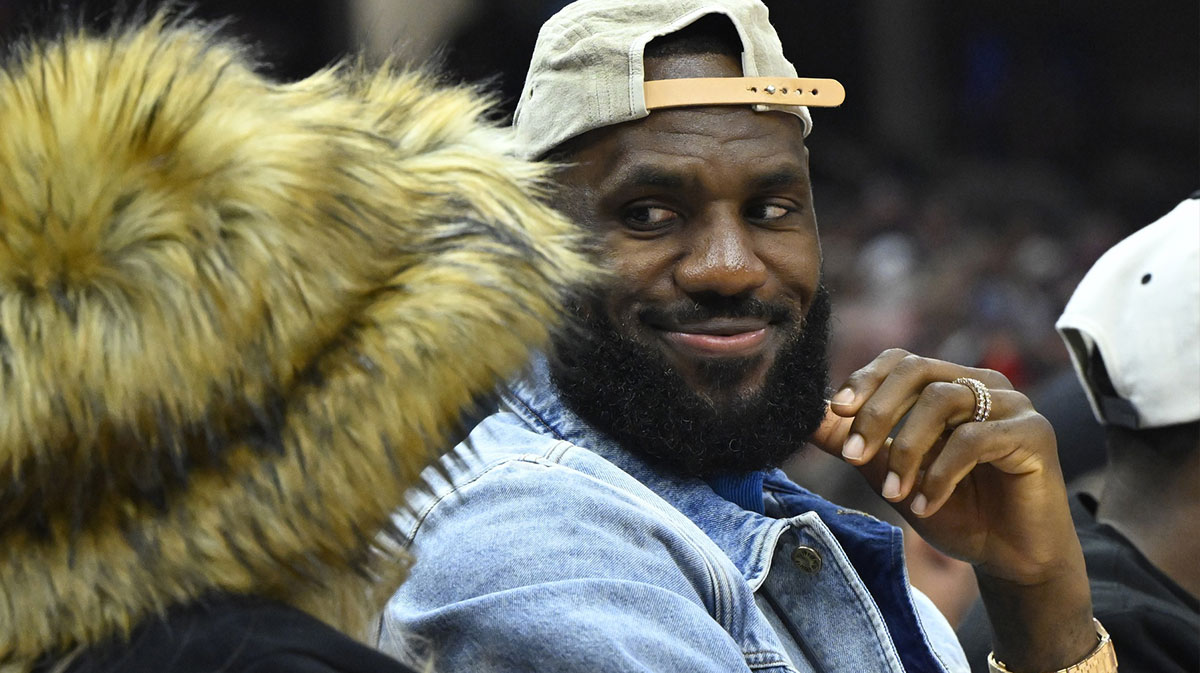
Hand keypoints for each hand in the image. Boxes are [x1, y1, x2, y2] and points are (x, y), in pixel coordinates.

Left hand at [808, 349, 1096, 669]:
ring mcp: (1012, 404)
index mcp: (949, 383)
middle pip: (917, 372)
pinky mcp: (1034, 433)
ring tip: (892, 493)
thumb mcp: (890, 475)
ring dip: (907, 449)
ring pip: (942, 401)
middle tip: (852, 456)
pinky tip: (923, 505)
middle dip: (877, 412)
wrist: (1009, 558)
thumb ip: (854, 443)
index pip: (900, 361)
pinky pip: (974, 439)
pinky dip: (940, 474)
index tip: (836, 412)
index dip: (865, 380)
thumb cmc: (954, 511)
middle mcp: (981, 383)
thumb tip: (806, 419)